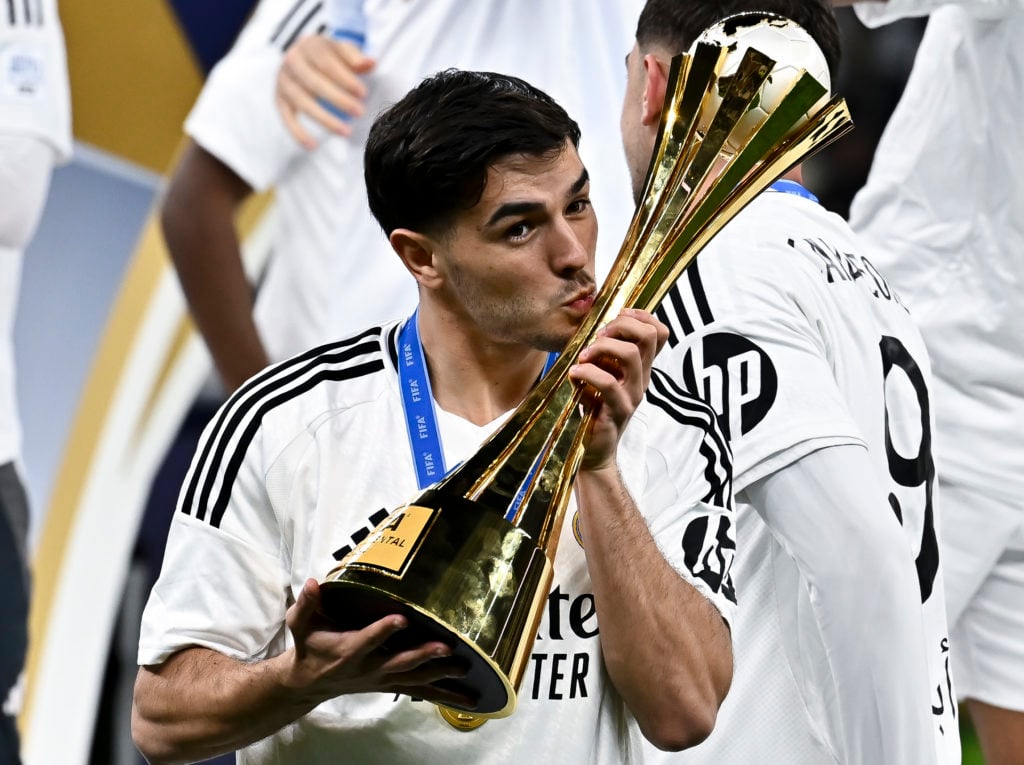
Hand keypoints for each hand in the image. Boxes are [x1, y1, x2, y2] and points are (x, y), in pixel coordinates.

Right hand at [275, 34, 376, 148]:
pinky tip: (312, 146)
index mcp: (309, 46)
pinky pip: (287, 118)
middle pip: (314, 83)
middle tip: (359, 112)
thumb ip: (355, 58)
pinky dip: (297, 133)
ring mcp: (283, 81)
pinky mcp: (279, 99)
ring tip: (346, 132)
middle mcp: (292, 62)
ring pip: (302, 103)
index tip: (363, 93)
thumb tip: (370, 63)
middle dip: (338, 99)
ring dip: (325, 119)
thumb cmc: (327, 55)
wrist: (301, 56)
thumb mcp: (341, 50)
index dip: (345, 79)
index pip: (327, 63)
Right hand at [282, 579, 474, 707]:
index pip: (368, 639)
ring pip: (414, 679)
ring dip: (439, 674)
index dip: (384, 630)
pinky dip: (441, 693)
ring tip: (463, 669)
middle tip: (446, 648)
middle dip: (423, 656)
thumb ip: (307, 604)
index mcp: (349, 650)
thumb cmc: (309, 646)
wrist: (309, 683)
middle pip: (400, 662)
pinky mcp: (390, 684)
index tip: (402, 618)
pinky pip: (418, 691)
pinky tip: (464, 698)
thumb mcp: (300, 624)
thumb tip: (313, 583)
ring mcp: (382, 678)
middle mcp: (369, 667)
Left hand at [568, 309, 667, 470]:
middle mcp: (642, 378)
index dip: (640, 316)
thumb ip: (602, 355)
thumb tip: (592, 325)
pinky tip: (574, 375)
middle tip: (597, 337)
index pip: (659, 332)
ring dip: (602, 347)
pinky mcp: (619, 410)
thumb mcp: (601, 375)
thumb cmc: (594, 409)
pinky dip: (587, 373)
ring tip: (583, 357)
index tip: (616, 318)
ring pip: (631, 355)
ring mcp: (633, 394)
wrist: (594, 449)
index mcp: (640, 368)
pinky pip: (608, 383)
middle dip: (620, 325)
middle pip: (649, 336)